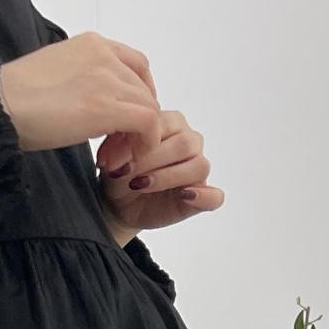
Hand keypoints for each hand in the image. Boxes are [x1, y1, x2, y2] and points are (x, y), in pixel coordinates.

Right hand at [0, 32, 162, 157]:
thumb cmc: (11, 100)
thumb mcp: (52, 79)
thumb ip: (78, 82)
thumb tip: (86, 105)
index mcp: (91, 44)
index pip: (134, 65)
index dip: (139, 94)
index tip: (127, 120)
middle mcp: (105, 55)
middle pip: (143, 88)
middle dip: (138, 120)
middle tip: (119, 147)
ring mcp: (108, 78)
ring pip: (148, 105)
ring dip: (139, 135)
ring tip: (116, 157)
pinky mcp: (108, 106)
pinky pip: (148, 122)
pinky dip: (146, 142)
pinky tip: (130, 158)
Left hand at [97, 110, 223, 241]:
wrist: (115, 204)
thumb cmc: (119, 174)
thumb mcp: (114, 156)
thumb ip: (122, 144)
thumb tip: (130, 142)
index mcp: (171, 124)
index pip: (167, 125)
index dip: (143, 141)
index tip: (116, 158)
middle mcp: (190, 143)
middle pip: (185, 144)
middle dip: (152, 160)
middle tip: (126, 173)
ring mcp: (197, 169)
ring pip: (198, 166)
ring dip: (167, 177)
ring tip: (140, 185)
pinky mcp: (200, 197)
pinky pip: (215, 197)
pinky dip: (204, 197)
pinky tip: (184, 196)